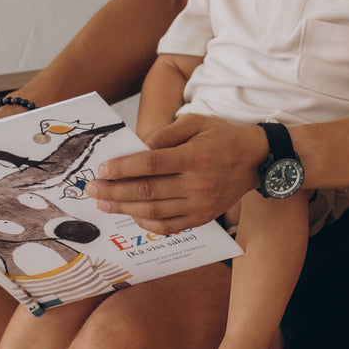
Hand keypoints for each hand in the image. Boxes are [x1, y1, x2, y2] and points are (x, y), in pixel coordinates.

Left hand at [90, 114, 266, 233]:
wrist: (257, 159)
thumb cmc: (224, 137)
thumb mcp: (198, 122)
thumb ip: (166, 133)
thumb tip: (137, 148)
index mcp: (195, 156)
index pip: (150, 164)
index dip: (122, 168)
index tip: (101, 170)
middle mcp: (198, 183)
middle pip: (146, 191)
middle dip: (113, 190)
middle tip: (91, 189)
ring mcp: (201, 204)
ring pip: (153, 211)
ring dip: (123, 208)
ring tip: (103, 203)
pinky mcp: (203, 217)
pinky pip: (168, 227)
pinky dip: (145, 223)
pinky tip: (131, 214)